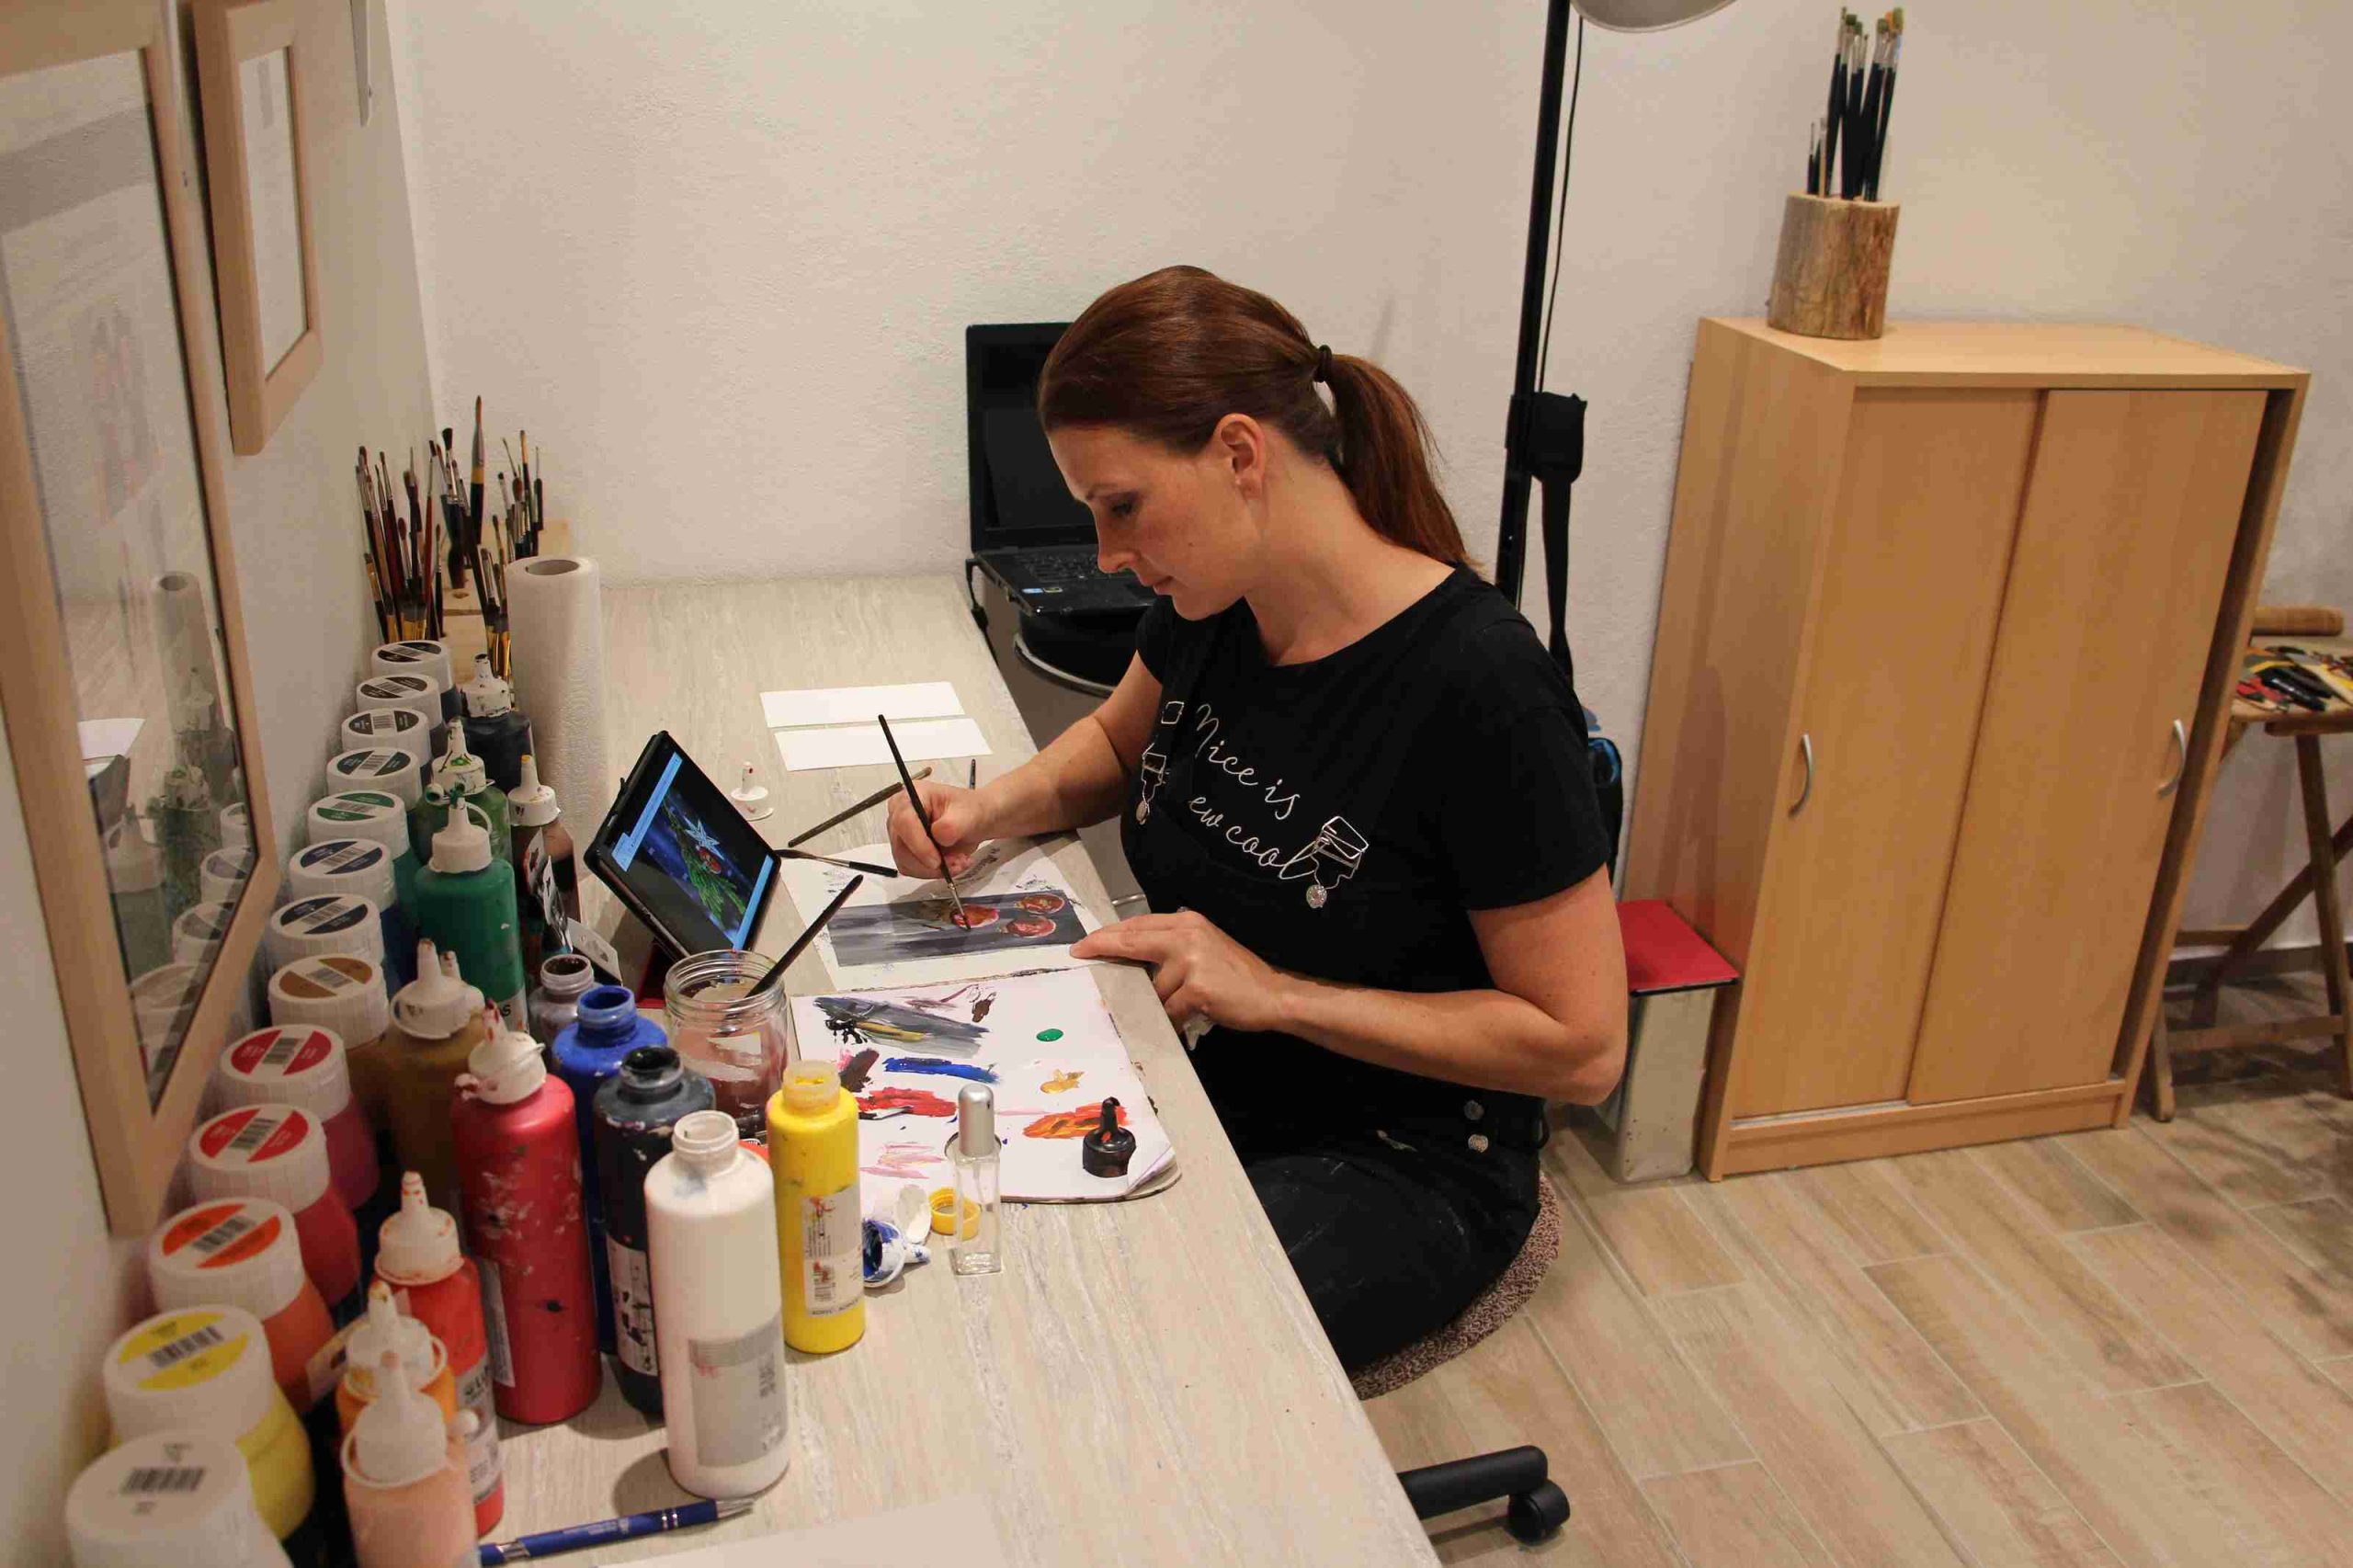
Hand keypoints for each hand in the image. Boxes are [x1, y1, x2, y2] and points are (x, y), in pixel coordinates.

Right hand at [885, 780, 987, 877]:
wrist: (974, 820)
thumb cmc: (969, 810)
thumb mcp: (967, 814)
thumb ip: (952, 825)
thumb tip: (938, 837)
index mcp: (911, 796)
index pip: (904, 822)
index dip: (918, 844)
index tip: (936, 860)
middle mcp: (899, 815)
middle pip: (902, 847)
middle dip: (930, 862)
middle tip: (957, 861)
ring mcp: (900, 834)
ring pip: (906, 863)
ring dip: (934, 869)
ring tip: (959, 861)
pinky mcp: (905, 851)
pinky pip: (912, 870)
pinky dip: (933, 873)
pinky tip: (950, 864)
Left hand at [1071, 911, 1290, 1033]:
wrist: (1273, 995)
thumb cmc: (1237, 976)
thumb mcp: (1204, 949)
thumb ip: (1172, 948)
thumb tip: (1132, 960)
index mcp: (1188, 922)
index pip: (1138, 924)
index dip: (1109, 933)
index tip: (1085, 942)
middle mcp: (1187, 934)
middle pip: (1133, 941)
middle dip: (1104, 948)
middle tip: (1080, 953)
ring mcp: (1191, 960)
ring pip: (1153, 987)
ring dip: (1162, 1002)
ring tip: (1186, 1005)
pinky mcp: (1196, 987)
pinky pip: (1169, 1009)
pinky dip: (1174, 1018)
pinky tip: (1190, 1018)